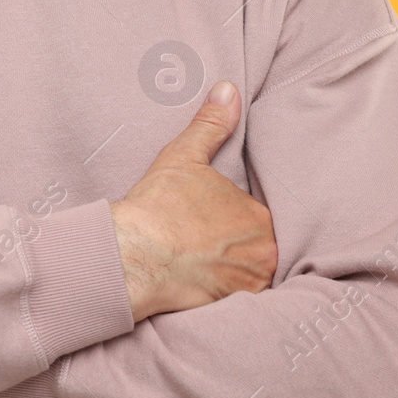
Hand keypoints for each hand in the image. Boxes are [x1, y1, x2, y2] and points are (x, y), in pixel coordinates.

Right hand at [110, 80, 277, 322]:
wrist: (134, 256)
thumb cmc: (158, 205)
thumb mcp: (185, 156)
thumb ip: (212, 123)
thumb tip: (229, 89)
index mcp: (259, 215)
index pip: (253, 215)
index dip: (229, 215)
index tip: (207, 219)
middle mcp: (264, 252)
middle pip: (254, 245)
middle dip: (232, 243)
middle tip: (202, 240)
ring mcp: (249, 284)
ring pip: (246, 272)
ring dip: (229, 268)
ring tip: (200, 261)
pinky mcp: (231, 307)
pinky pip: (235, 298)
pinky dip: (221, 290)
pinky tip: (199, 281)